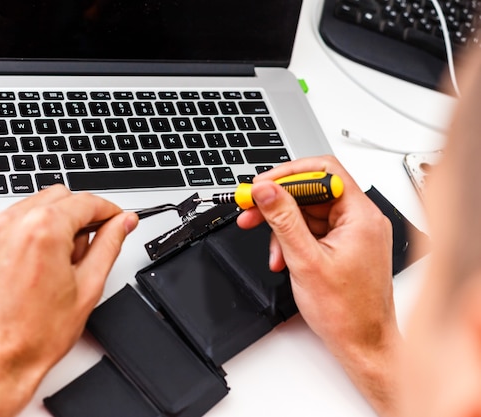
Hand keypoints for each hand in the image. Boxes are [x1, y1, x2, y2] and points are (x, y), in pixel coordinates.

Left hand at [0, 185, 137, 416]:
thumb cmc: (37, 334)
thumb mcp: (88, 286)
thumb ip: (109, 244)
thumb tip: (123, 223)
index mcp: (43, 231)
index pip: (85, 202)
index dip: (108, 211)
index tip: (116, 219)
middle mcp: (11, 225)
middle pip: (58, 197)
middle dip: (78, 216)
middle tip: (85, 249)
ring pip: (32, 206)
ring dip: (51, 223)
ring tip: (56, 262)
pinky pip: (8, 223)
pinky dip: (25, 233)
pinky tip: (32, 264)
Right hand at [237, 156, 400, 415]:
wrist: (362, 344)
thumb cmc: (347, 312)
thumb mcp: (305, 261)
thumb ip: (283, 220)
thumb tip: (266, 190)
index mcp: (360, 216)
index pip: (324, 171)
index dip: (288, 174)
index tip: (262, 186)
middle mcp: (361, 219)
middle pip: (312, 191)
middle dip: (279, 202)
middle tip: (251, 209)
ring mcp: (353, 233)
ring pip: (309, 212)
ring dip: (283, 226)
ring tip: (269, 247)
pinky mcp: (345, 246)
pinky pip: (313, 230)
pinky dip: (293, 240)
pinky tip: (282, 258)